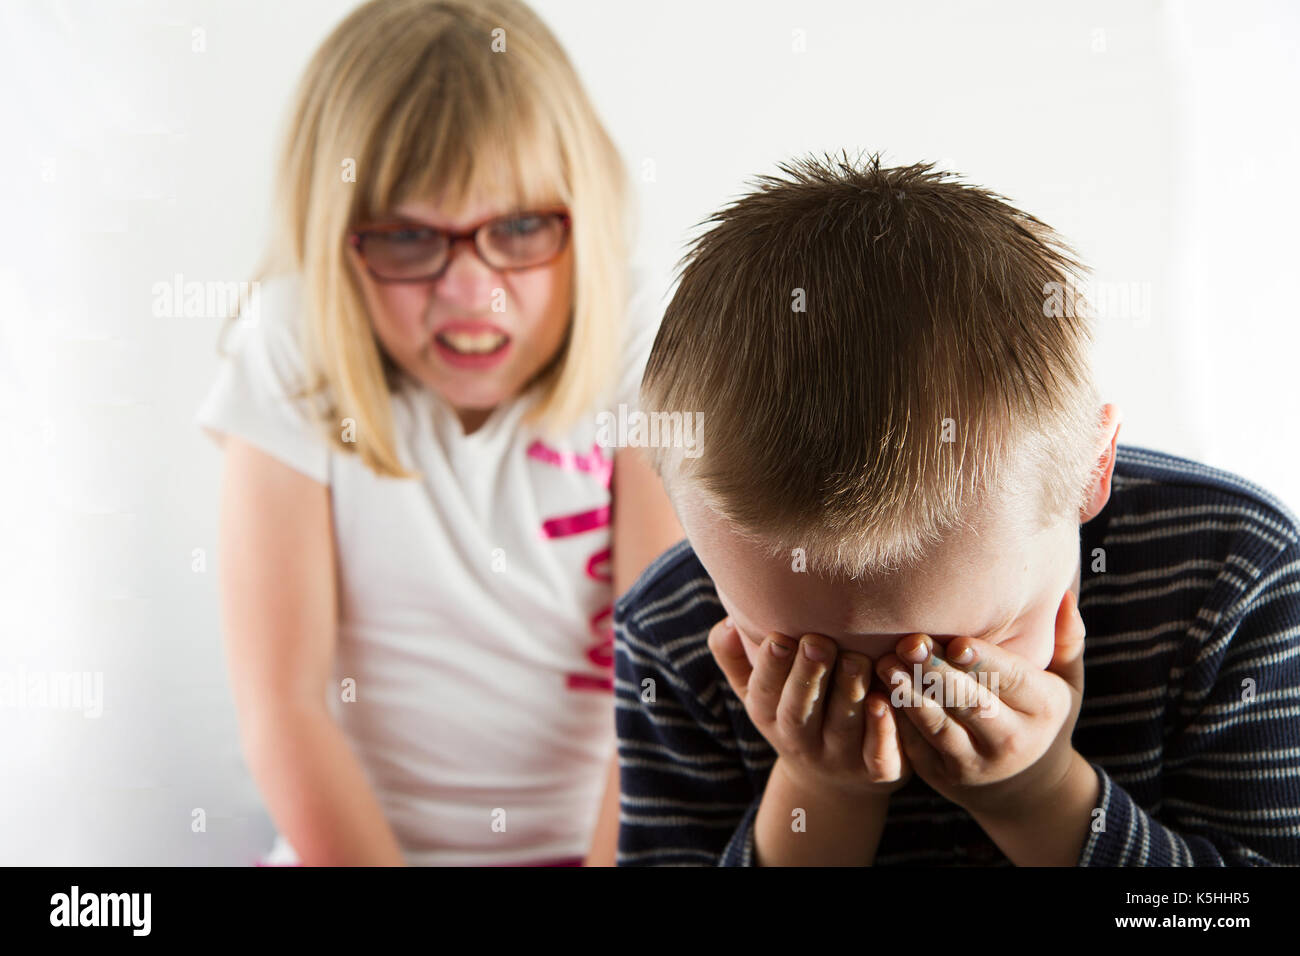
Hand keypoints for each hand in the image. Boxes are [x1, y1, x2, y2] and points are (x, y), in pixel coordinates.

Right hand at [709, 618, 911, 798]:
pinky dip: (882, 730)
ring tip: (855, 659)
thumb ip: (734, 656)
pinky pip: (878, 755)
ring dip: (848, 693)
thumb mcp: (755, 692)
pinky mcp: (877, 772)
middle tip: (817, 642)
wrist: (830, 784)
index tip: (778, 638)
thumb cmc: (791, 712)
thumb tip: (727, 623)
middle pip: (799, 712)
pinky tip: (884, 702)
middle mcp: (801, 741)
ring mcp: (839, 758)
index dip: (770, 667)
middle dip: (807, 677)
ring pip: (842, 727)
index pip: (763, 693)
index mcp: (769, 716)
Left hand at [872, 589, 1086, 819]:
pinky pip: (917, 746)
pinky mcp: (943, 774)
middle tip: (910, 643)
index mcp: (1044, 709)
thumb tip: (1064, 595)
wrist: (1026, 790)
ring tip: (885, 665)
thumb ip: (1066, 641)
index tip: (957, 642)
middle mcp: (1011, 740)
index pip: (1013, 681)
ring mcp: (974, 762)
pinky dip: (897, 720)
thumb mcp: (1066, 685)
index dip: (985, 662)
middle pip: (971, 704)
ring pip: (939, 727)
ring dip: (910, 695)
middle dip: (939, 674)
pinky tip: (877, 692)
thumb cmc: (1042, 717)